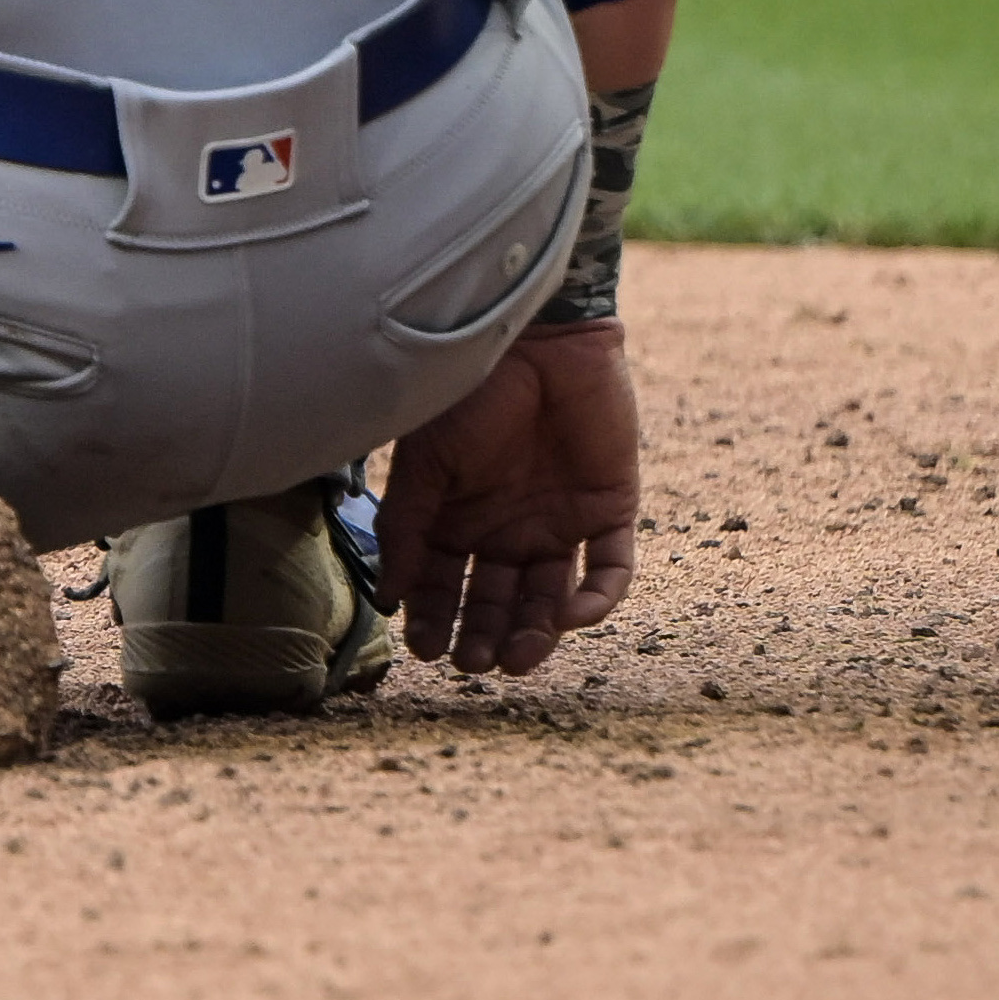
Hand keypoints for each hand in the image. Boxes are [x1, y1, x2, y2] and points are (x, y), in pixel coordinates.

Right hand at [377, 321, 639, 675]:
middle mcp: (510, 528)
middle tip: (473, 663)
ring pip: (552, 597)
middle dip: (484, 635)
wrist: (538, 336)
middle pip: (499, 600)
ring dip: (537, 632)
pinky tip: (570, 618)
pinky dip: (596, 599)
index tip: (423, 650)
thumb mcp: (424, 463)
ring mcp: (561, 522)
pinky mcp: (610, 510)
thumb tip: (387, 598)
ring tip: (516, 658)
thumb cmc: (468, 392)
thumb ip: (407, 529)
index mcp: (461, 517)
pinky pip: (609, 570)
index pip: (447, 584)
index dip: (434, 618)